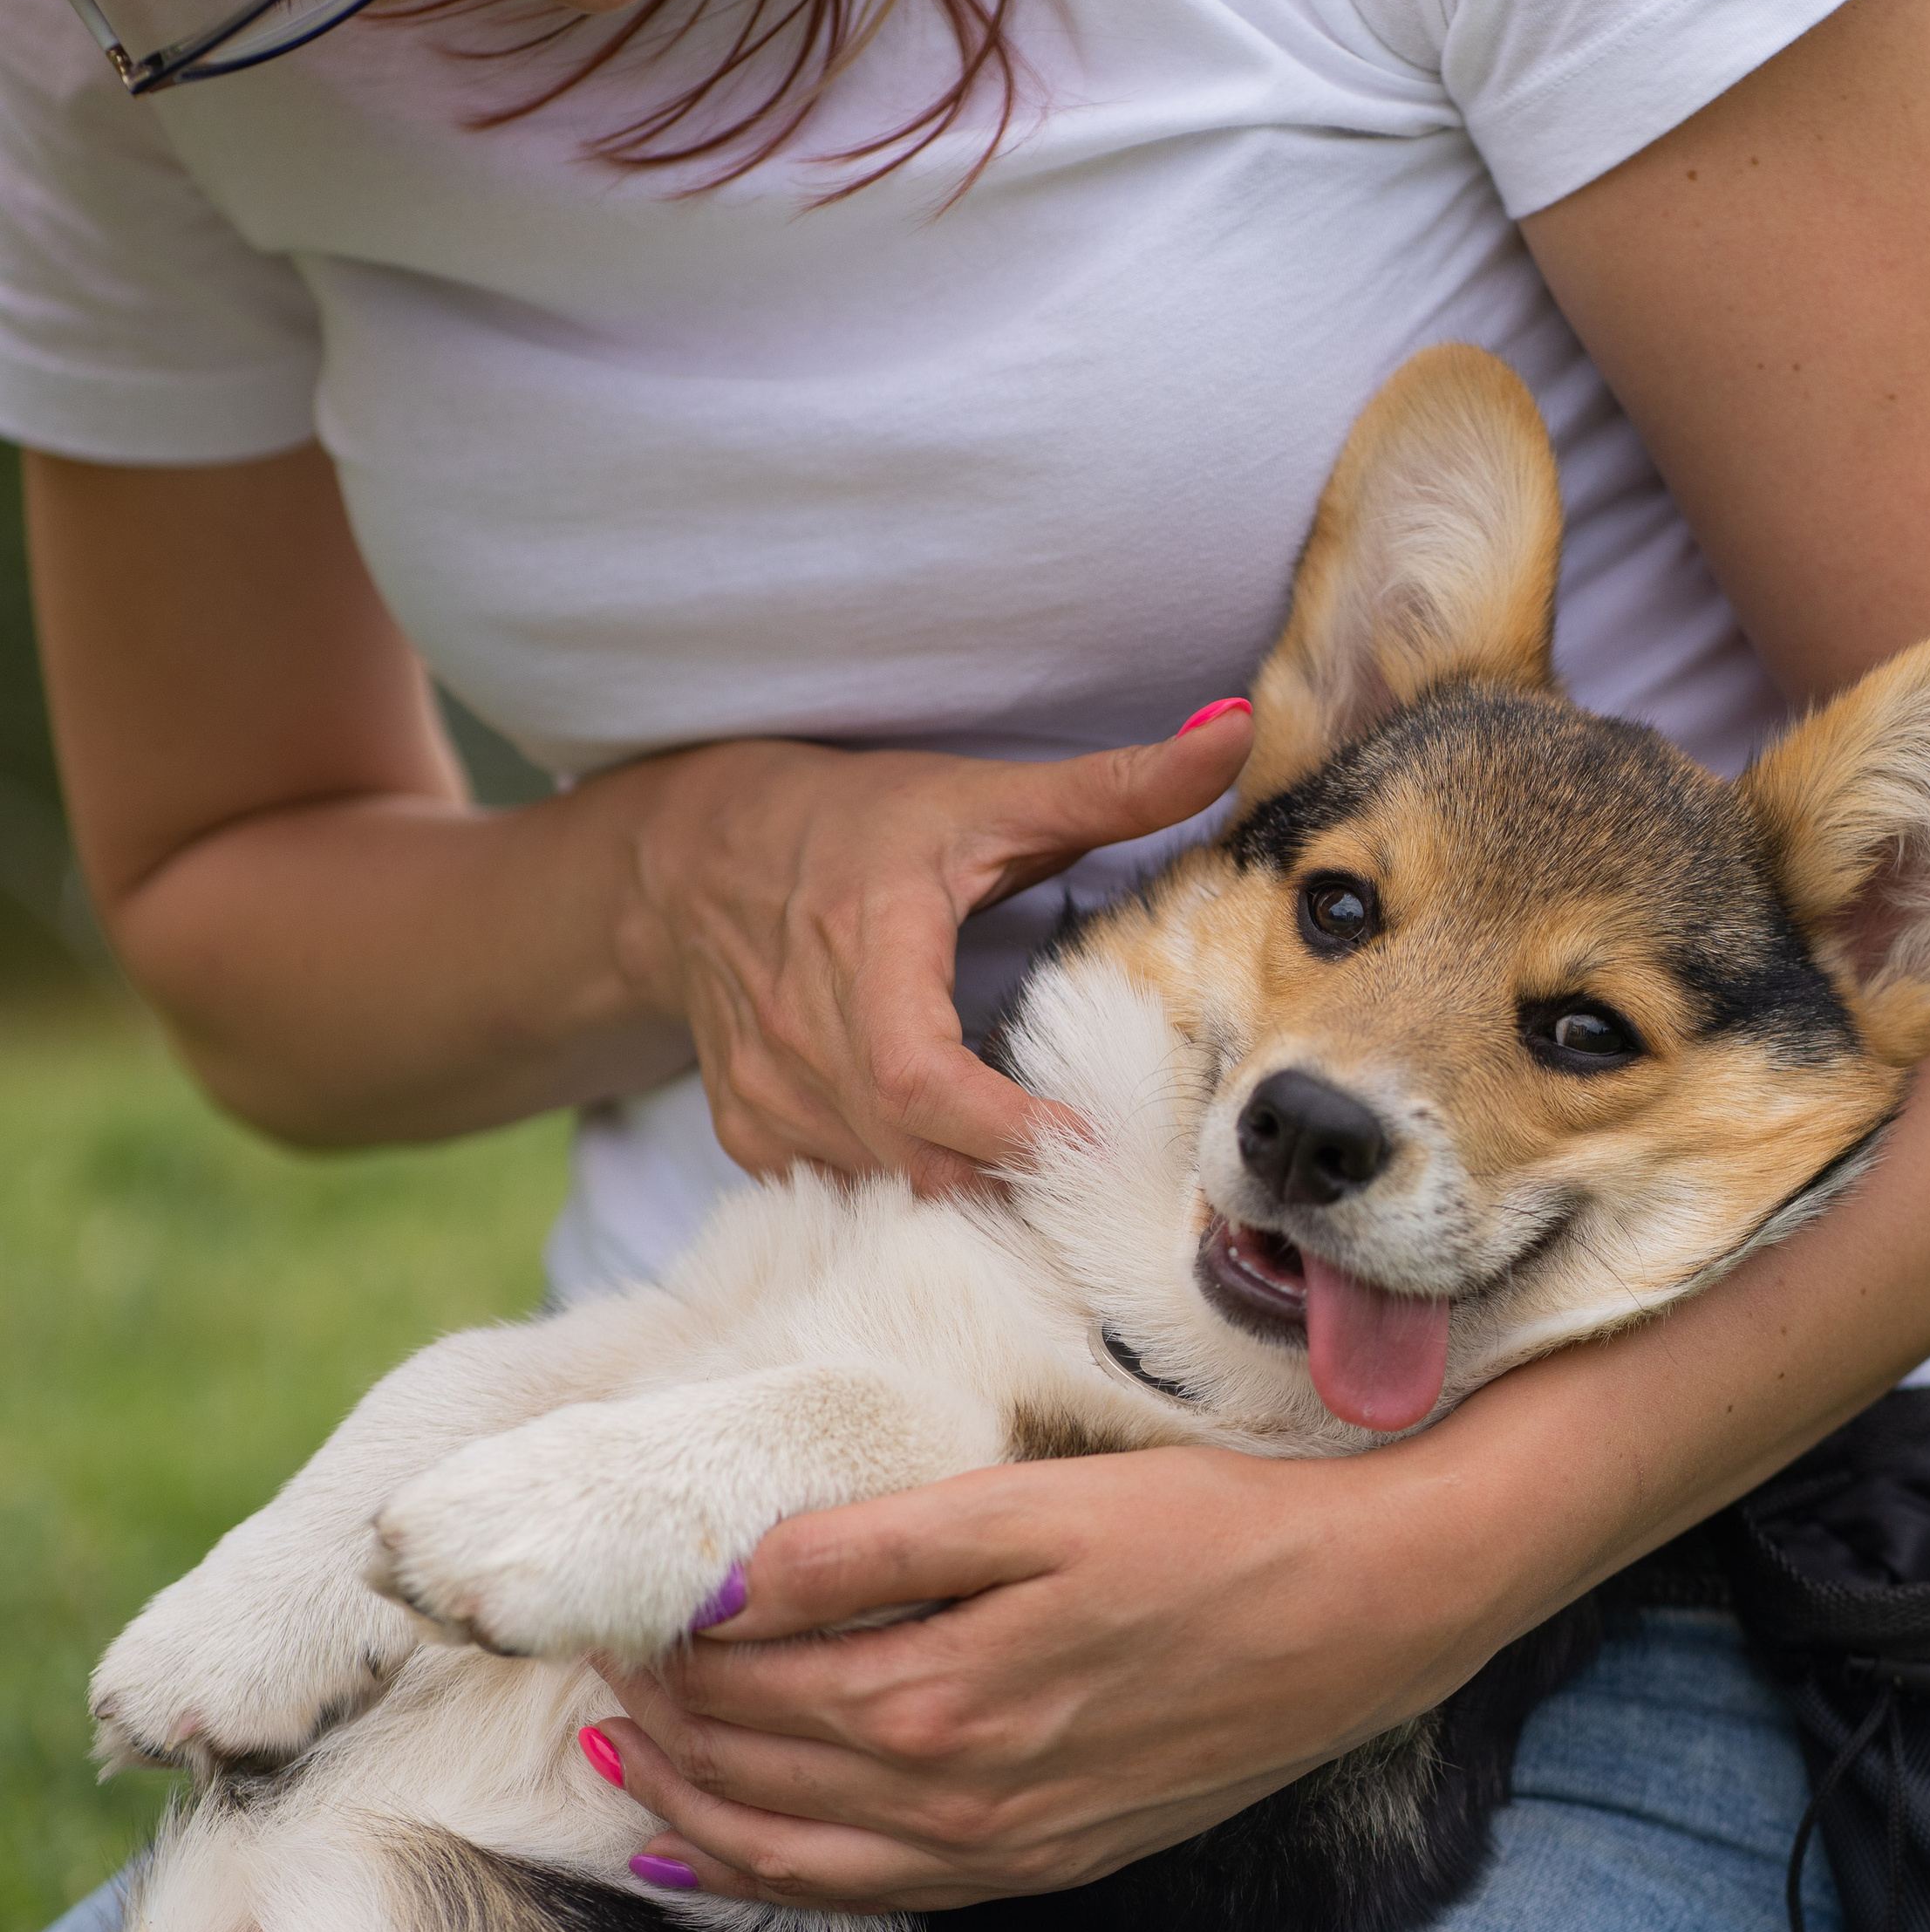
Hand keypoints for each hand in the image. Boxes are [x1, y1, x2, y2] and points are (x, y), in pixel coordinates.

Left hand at [593, 1442, 1503, 1912]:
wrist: (1366, 1612)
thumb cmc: (1206, 1532)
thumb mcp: (1030, 1507)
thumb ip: (869, 1547)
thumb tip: (724, 1581)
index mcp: (939, 1698)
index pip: (741, 1684)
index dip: (660, 1643)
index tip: (615, 1596)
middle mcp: (955, 1800)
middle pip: (748, 1771)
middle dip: (652, 1719)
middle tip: (591, 1656)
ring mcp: (1001, 1849)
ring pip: (789, 1857)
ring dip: (684, 1808)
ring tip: (615, 1751)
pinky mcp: (1042, 1863)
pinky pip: (867, 1894)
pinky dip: (769, 1877)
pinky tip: (716, 1852)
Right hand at [613, 706, 1257, 1191]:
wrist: (690, 859)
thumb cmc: (852, 823)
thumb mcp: (983, 797)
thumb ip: (1115, 784)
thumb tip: (1237, 731)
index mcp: (863, 944)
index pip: (920, 1077)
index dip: (1007, 1128)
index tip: (1093, 1143)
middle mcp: (800, 1033)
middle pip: (916, 1157)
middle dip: (1015, 1182)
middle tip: (1108, 1184)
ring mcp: (766, 1095)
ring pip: (885, 1190)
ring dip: (974, 1200)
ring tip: (1053, 1184)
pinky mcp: (748, 1134)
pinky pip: (846, 1195)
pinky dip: (914, 1197)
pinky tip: (970, 1175)